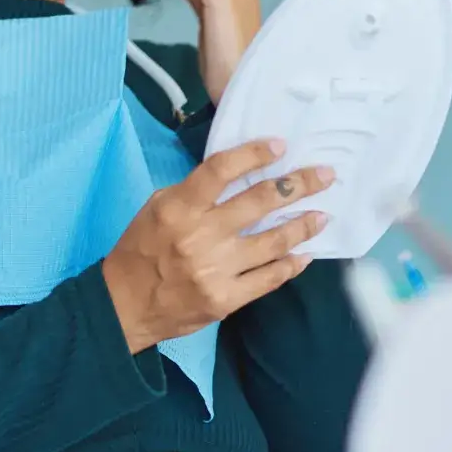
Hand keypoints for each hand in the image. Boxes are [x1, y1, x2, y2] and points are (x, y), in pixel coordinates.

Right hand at [101, 139, 333, 352]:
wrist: (126, 305)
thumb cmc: (141, 249)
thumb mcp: (157, 207)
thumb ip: (195, 192)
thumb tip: (238, 175)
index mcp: (179, 207)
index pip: (220, 170)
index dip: (253, 154)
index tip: (280, 146)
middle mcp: (200, 235)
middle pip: (258, 202)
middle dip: (297, 185)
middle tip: (325, 175)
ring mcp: (216, 270)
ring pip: (272, 242)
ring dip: (303, 226)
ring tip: (323, 214)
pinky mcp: (226, 299)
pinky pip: (268, 279)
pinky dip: (290, 264)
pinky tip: (305, 254)